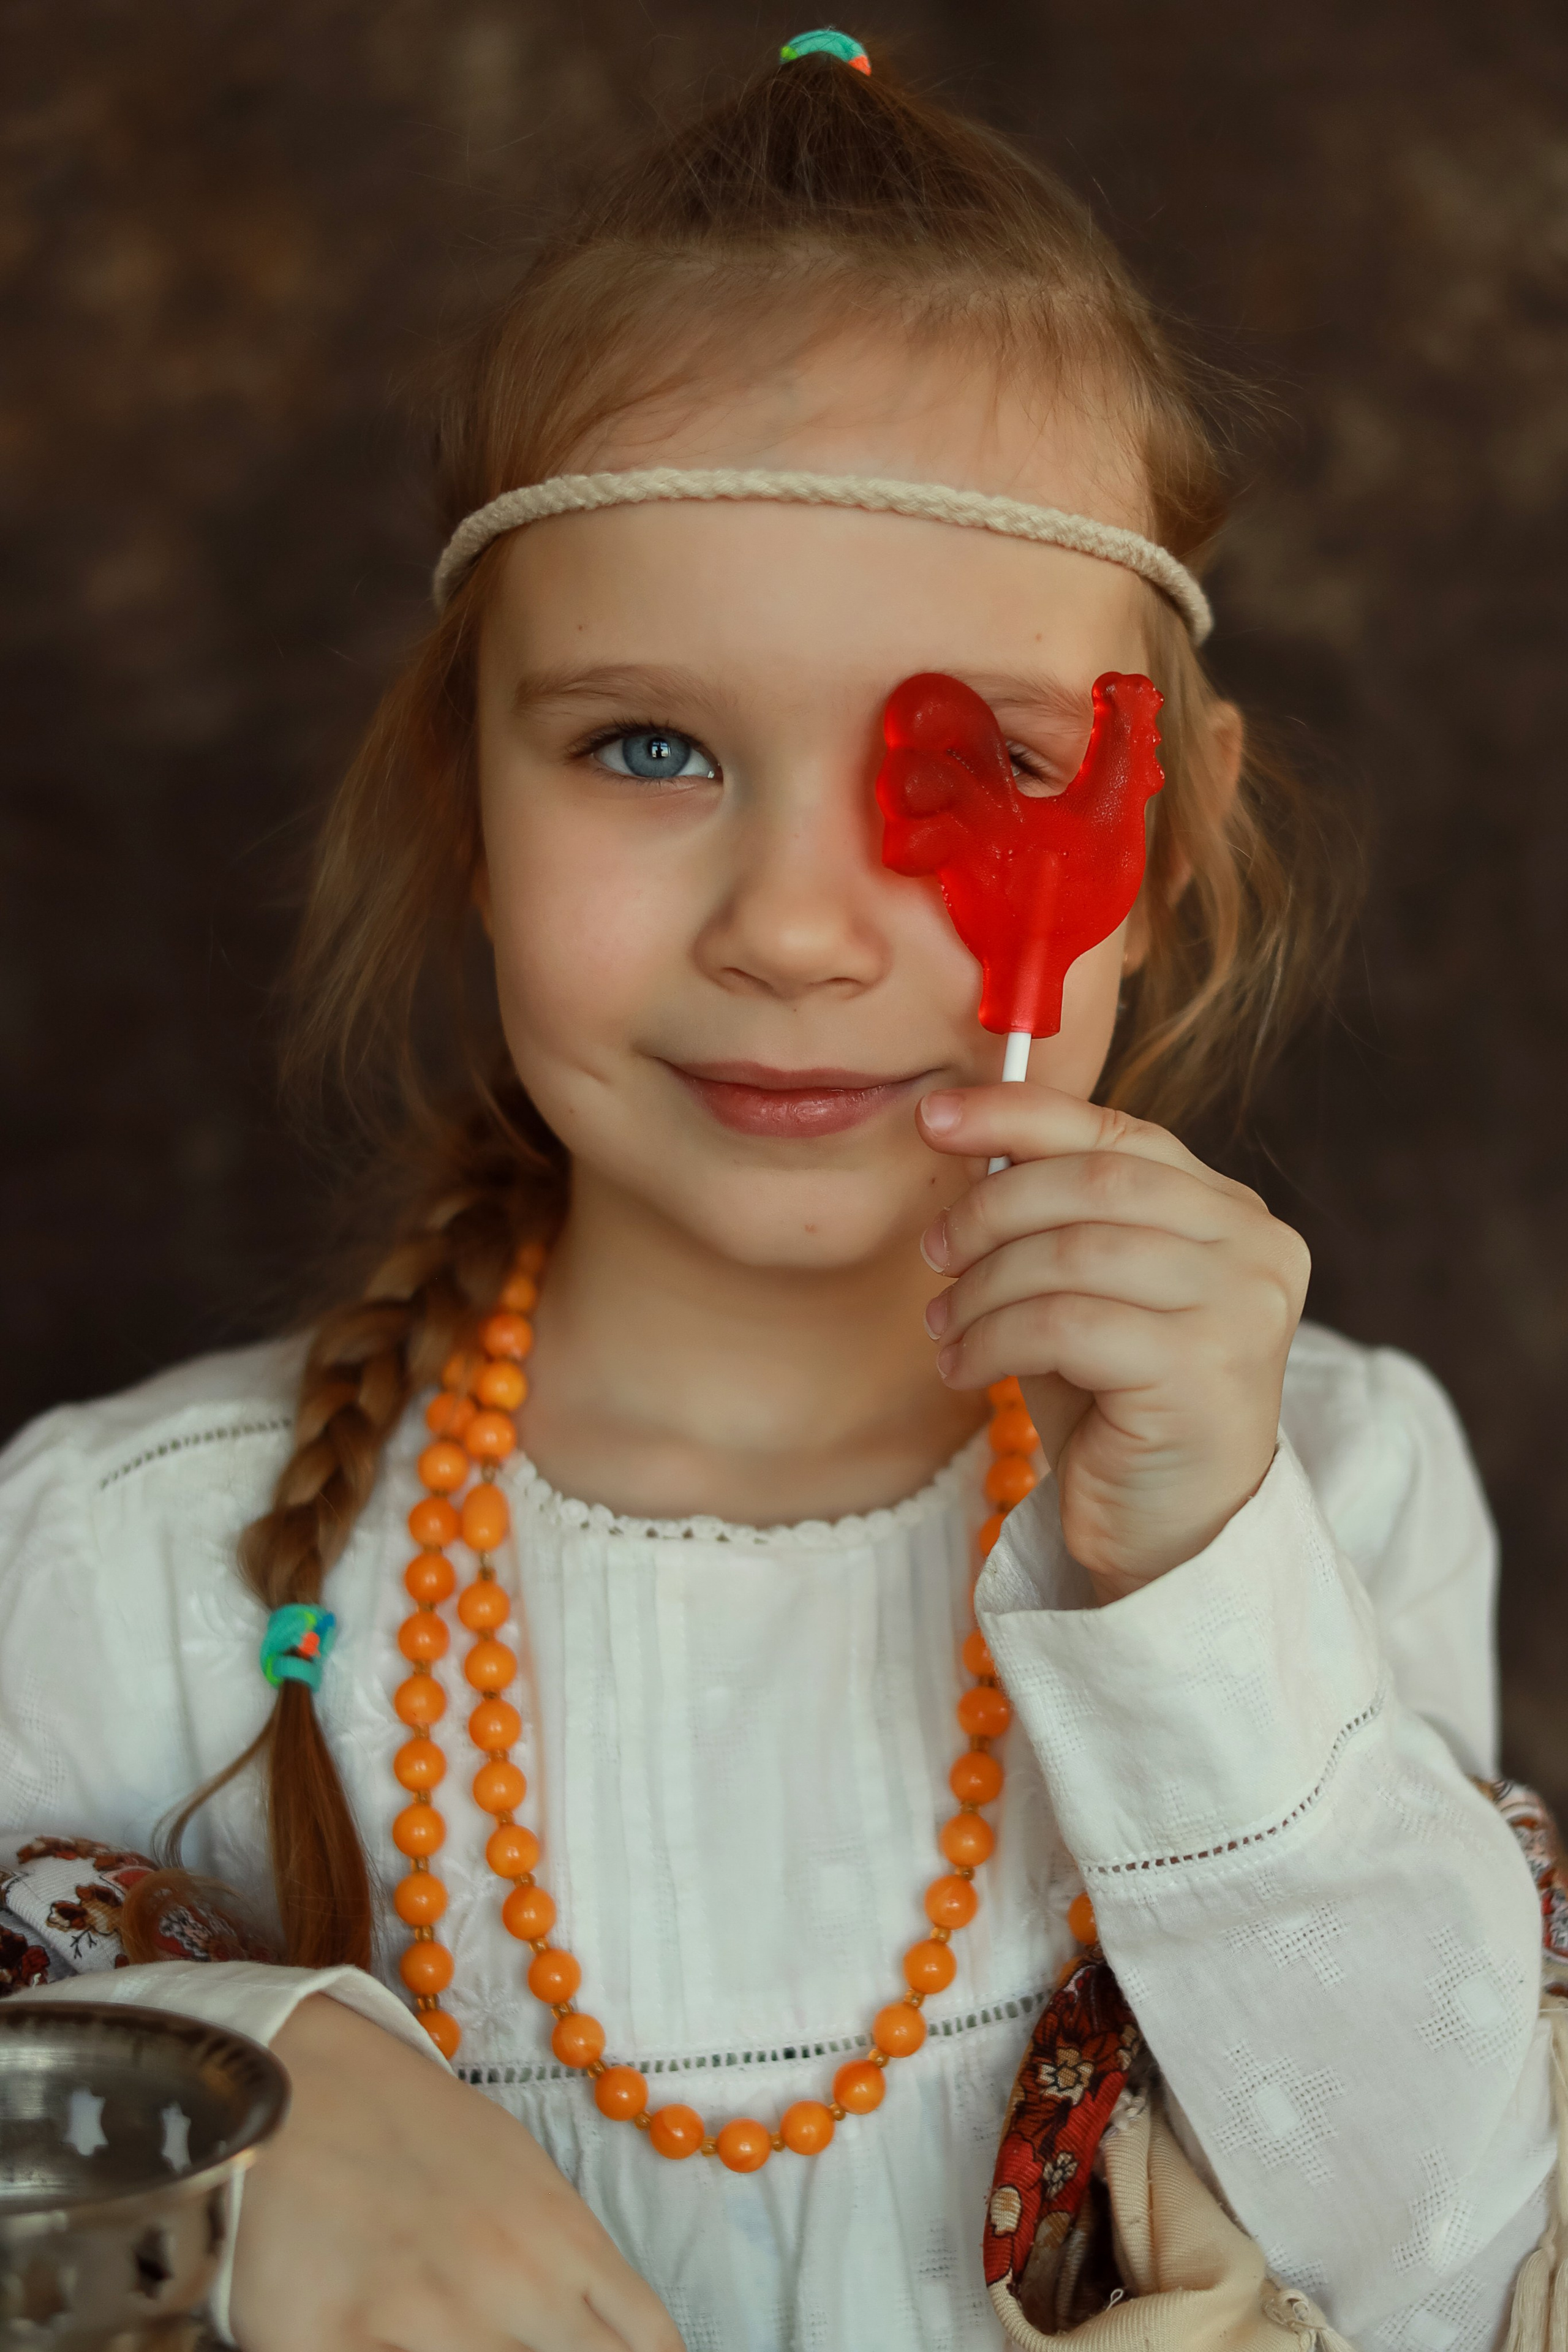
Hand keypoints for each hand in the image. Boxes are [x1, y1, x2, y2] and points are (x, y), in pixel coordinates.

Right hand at [231, 1995, 683, 2351]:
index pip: (649, 2346)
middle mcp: (503, 2285)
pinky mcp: (327, 2344)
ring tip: (462, 2334)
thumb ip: (568, 2262)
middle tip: (530, 2343)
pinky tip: (396, 2343)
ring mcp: (419, 2319)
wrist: (290, 2078)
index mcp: (558, 2240)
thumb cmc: (409, 2127)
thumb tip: (606, 2335)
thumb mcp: (516, 2173)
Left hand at [917, 1085, 1308, 1599]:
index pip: (1118, 1135)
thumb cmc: (1116, 1404)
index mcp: (1231, 1211)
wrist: (1167, 1531)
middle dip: (991, 1210)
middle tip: (933, 1254)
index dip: (1019, 1114)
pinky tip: (965, 1368)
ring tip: (944, 1326)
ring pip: (1071, 1253)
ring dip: (982, 1287)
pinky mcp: (1202, 1370)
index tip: (934, 1116)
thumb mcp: (1081, 1291)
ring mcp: (1239, 1307)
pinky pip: (1063, 1323)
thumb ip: (1050, 1215)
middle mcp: (1254, 1246)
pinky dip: (993, 1339)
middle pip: (1093, 1183)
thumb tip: (966, 1132)